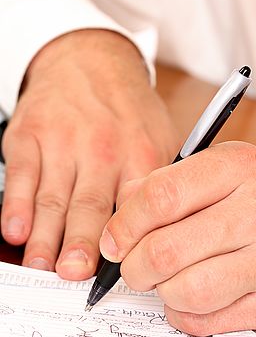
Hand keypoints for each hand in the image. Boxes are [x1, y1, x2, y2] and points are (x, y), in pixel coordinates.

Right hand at [1, 30, 177, 278]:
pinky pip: (21, 176)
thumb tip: (158, 236)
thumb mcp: (161, 139)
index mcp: (141, 156)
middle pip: (91, 206)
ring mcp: (64, 142)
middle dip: (81, 244)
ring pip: (53, 198)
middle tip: (74, 276)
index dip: (127, 244)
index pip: (135, 208)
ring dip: (44, 237)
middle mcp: (103, 150)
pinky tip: (14, 231)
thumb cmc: (129, 111)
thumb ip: (158, 184)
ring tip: (41, 267)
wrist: (91, 61)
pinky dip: (15, 206)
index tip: (122, 272)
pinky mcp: (31, 135)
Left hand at [100, 142, 255, 335]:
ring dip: (161, 293)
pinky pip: (207, 321)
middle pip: (164, 250)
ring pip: (183, 291)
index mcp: (242, 169)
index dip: (123, 224)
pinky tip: (194, 301)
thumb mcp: (236, 172)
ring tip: (167, 284)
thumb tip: (124, 211)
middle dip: (134, 267)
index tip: (115, 239)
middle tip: (134, 268)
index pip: (160, 196)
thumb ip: (178, 183)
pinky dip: (185, 315)